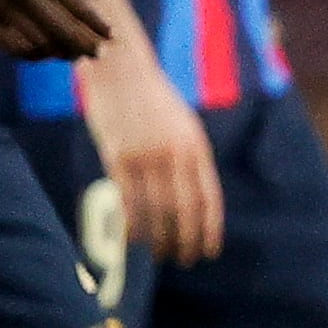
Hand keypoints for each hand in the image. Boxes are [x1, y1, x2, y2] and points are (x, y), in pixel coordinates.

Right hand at [0, 0, 109, 61]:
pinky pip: (9, 46)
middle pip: (59, 29)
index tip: (110, 35)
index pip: (74, 3)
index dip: (94, 23)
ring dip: (58, 53)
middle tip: (97, 54)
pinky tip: (42, 52)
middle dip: (83, 45)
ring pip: (35, 43)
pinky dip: (30, 54)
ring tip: (72, 55)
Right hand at [82, 44, 224, 263]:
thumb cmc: (153, 99)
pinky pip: (126, 199)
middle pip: (183, 210)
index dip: (210, 229)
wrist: (120, 67)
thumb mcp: (183, 125)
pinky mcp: (117, 155)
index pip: (208, 198)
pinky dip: (131, 223)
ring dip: (158, 238)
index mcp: (196, 147)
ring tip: (159, 253)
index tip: (209, 252)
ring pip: (155, 210)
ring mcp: (145, 155)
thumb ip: (190, 159)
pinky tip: (132, 239)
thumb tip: (195, 200)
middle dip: (186, 240)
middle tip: (184, 259)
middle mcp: (174, 154)